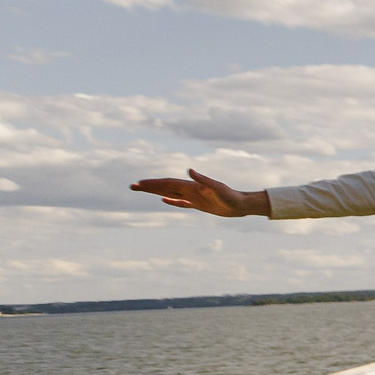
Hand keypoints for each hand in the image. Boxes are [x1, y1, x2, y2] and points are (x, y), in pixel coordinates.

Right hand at [130, 169, 265, 217]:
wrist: (242, 204)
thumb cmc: (232, 197)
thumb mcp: (218, 188)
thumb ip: (204, 180)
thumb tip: (190, 170)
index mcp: (192, 186)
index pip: (168, 183)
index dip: (153, 184)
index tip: (139, 184)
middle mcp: (190, 190)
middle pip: (165, 187)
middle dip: (149, 187)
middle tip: (132, 186)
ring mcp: (194, 197)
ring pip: (170, 194)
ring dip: (156, 192)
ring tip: (143, 190)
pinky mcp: (199, 204)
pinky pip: (181, 202)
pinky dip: (171, 201)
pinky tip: (163, 200)